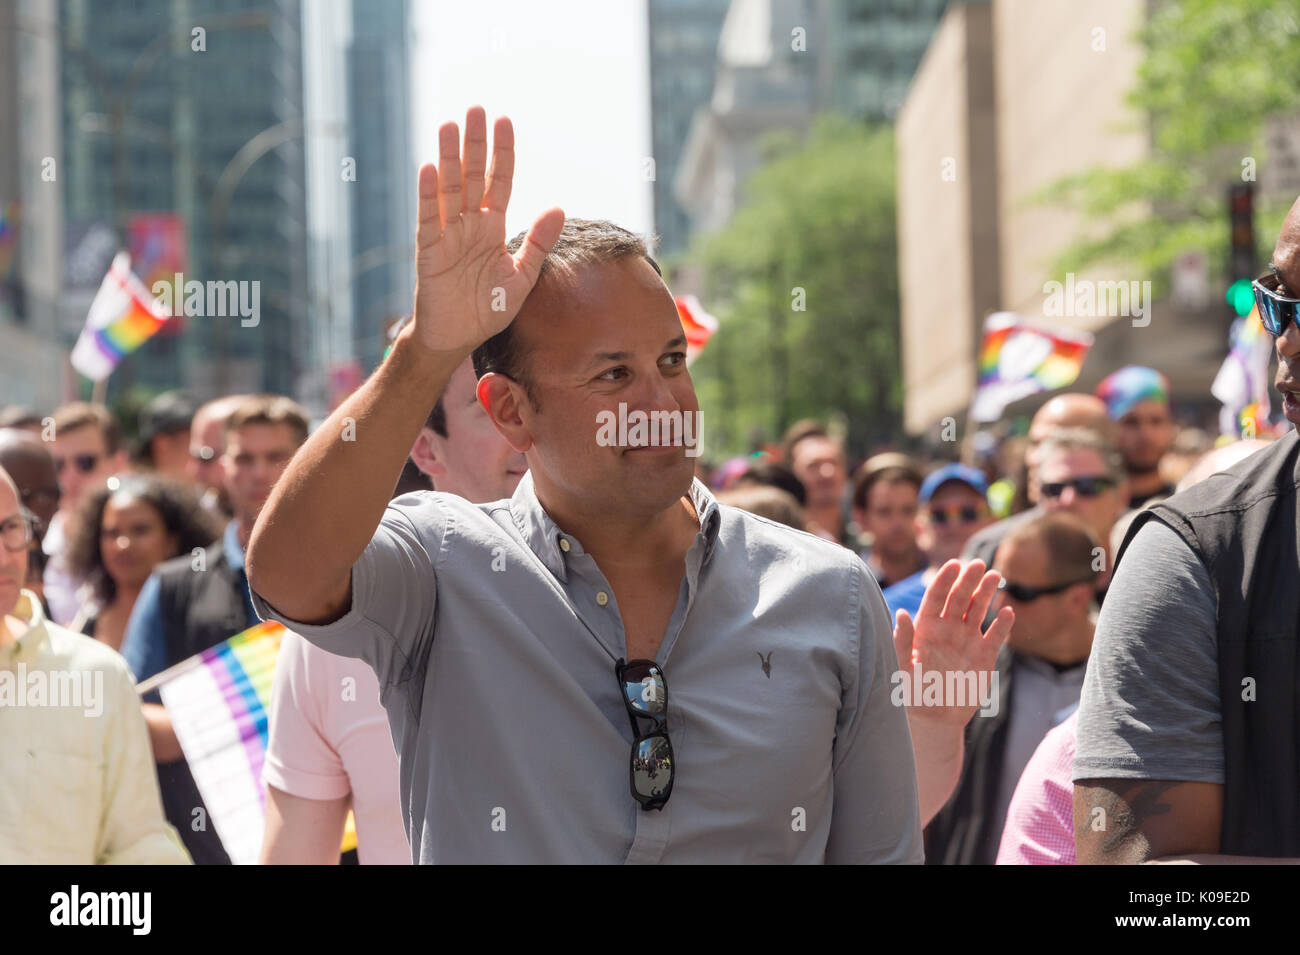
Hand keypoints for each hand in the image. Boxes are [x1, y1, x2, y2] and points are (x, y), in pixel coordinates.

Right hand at [409, 107, 565, 355]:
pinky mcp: (428, 252)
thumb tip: (558, 208)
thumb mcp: (522, 276)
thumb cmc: (488, 308)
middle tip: (475, 108)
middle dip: (474, 144)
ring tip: (448, 125)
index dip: (502, 153)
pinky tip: (428, 169)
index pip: (498, 182)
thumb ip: (538, 243)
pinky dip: (428, 196)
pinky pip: (428, 220)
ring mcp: (446, 235)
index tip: (504, 121)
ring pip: (448, 189)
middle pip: (472, 176)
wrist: (459, 338)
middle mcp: (468, 224)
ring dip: (448, 158)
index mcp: (492, 227)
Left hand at [892, 559, 1012, 726]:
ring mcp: (967, 640)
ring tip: (994, 576)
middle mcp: (947, 629)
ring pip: (978, 610)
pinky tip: (1008, 613)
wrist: (934, 719)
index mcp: (926, 628)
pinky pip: (996, 636)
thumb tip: (902, 612)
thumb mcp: (901, 669)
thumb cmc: (912, 694)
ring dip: (986, 593)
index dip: (944, 580)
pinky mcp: (985, 655)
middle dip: (968, 580)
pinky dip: (1003, 625)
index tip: (953, 565)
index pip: (936, 597)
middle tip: (977, 564)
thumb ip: (901, 642)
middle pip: (959, 598)